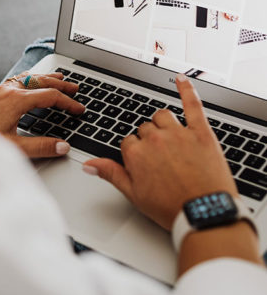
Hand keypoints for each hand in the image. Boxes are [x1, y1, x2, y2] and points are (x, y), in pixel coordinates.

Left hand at [0, 72, 83, 158]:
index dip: (68, 102)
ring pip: (29, 78)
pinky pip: (17, 80)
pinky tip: (29, 82)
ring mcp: (0, 90)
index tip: (79, 109)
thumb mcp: (13, 147)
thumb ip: (40, 147)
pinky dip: (30, 79)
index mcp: (17, 100)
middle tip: (76, 87)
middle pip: (41, 82)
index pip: (50, 96)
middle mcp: (9, 90)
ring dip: (46, 78)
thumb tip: (62, 146)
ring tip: (58, 78)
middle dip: (60, 84)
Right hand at [84, 75, 236, 229]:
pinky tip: (181, 79)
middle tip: (163, 161)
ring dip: (164, 124)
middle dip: (150, 141)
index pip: (129, 142)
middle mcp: (154, 139)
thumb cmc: (172, 208)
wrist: (206, 215)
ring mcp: (178, 133)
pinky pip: (192, 104)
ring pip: (163, 116)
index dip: (137, 154)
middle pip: (145, 129)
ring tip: (171, 141)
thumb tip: (88, 164)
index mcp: (136, 153)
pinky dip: (187, 89)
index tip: (146, 166)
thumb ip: (110, 173)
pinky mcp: (200, 132)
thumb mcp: (134, 195)